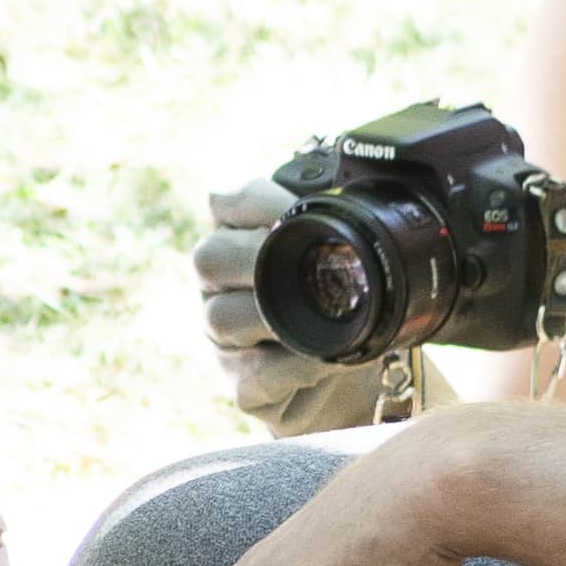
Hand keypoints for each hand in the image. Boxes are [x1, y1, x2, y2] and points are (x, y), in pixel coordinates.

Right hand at [193, 172, 401, 436]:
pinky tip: (324, 357)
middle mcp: (222, 290)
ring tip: (320, 313)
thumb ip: (332, 219)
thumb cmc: (346, 309)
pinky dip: (292, 365)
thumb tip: (347, 178)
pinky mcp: (243, 388)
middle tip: (304, 259)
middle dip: (255, 254)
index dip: (251, 200)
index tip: (291, 206)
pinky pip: (252, 375)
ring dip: (271, 312)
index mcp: (243, 243)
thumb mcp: (345, 257)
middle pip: (208, 258)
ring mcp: (226, 342)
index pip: (225, 205)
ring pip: (220, 317)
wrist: (358, 380)